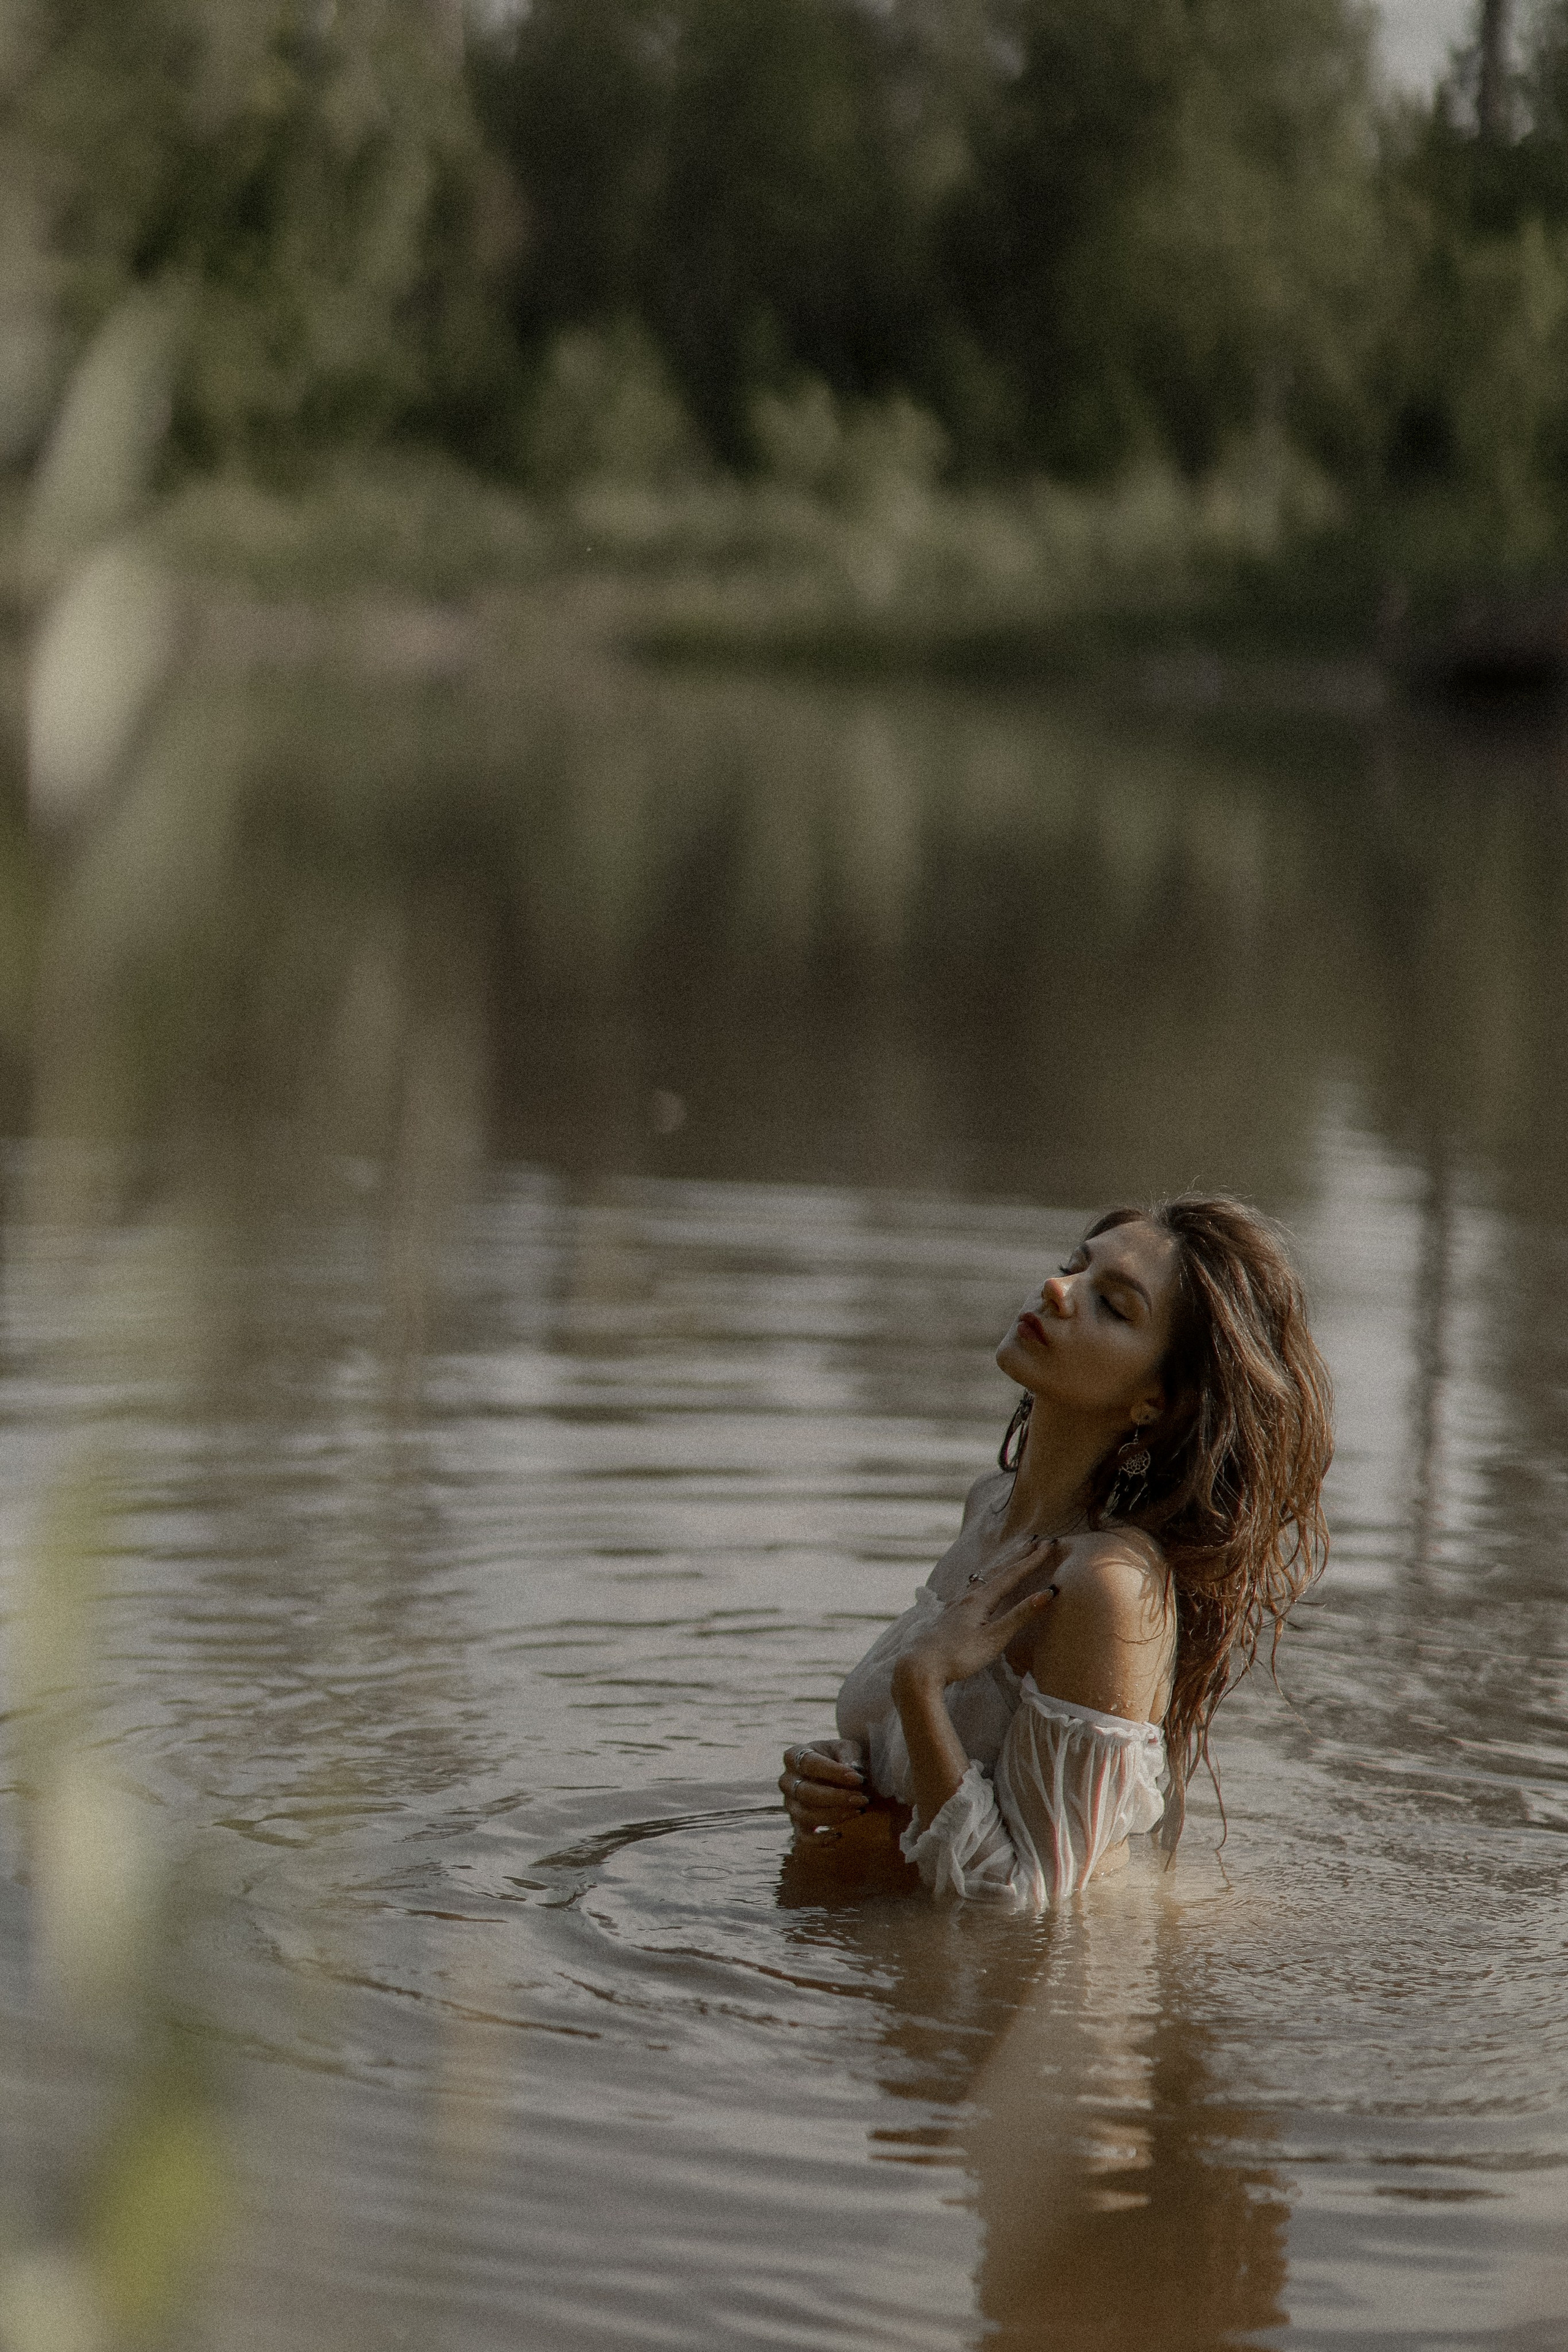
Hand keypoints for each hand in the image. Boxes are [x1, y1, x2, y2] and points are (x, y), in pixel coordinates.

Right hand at [779, 1739, 867, 1834]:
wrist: (834, 1769)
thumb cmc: (839, 1756)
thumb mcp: (846, 1748)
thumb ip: (849, 1756)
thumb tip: (854, 1771)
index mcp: (794, 1756)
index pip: (809, 1764)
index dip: (834, 1772)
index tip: (859, 1778)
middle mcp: (787, 1781)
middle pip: (806, 1793)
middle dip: (837, 1798)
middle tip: (863, 1799)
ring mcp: (790, 1804)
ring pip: (805, 1815)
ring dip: (833, 1816)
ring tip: (859, 1811)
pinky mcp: (796, 1823)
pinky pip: (802, 1837)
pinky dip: (819, 1840)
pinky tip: (839, 1835)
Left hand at [894, 1535, 1062, 1694]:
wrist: (918, 1667)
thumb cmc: (957, 1656)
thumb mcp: (993, 1639)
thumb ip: (1019, 1616)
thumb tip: (1047, 1594)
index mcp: (980, 1600)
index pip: (1011, 1574)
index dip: (1031, 1560)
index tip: (1048, 1545)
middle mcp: (967, 1597)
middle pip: (997, 1570)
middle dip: (1018, 1555)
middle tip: (1035, 1541)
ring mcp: (955, 1605)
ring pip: (983, 1577)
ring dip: (1001, 1564)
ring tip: (1011, 1555)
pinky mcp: (948, 1615)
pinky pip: (971, 1588)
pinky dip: (984, 1578)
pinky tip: (978, 1584)